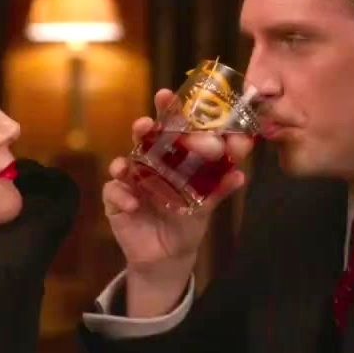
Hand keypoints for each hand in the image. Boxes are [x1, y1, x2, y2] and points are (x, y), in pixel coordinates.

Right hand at [103, 89, 254, 272]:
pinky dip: (121, 197)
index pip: (170, 130)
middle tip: (145, 124)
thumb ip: (218, 190)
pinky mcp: (116, 202)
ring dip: (125, 161)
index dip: (167, 112)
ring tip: (127, 165)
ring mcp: (131, 182)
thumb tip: (239, 175)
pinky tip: (133, 204)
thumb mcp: (205, 207)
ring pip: (124, 163)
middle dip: (143, 129)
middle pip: (143, 140)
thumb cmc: (186, 224)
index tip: (167, 95)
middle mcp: (149, 165)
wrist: (168, 257)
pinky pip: (114, 193)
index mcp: (171, 160)